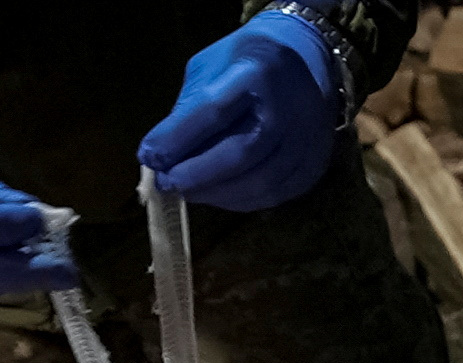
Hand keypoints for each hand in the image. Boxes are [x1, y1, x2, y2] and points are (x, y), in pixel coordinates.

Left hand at [140, 9, 345, 211]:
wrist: (308, 62)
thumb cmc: (246, 62)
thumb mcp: (211, 67)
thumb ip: (191, 109)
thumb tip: (165, 155)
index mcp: (258, 72)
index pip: (214, 112)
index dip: (178, 139)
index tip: (148, 157)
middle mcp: (289, 109)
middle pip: (241, 154)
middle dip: (197, 174)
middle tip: (166, 183)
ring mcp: (308, 141)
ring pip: (260, 182)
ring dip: (217, 193)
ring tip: (188, 192)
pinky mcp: (314, 166)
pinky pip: (275, 195)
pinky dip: (241, 200)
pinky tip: (218, 195)